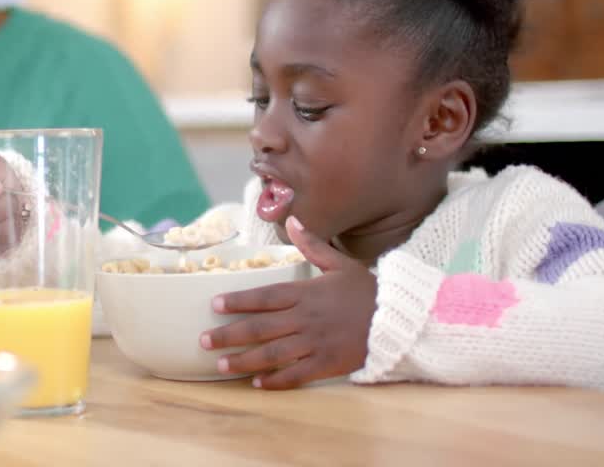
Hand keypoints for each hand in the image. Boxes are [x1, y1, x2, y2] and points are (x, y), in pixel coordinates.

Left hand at [200, 216, 376, 389]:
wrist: (399, 319)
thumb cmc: (367, 291)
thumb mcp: (340, 263)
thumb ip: (312, 245)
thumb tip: (293, 220)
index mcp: (305, 293)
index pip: (264, 297)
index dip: (238, 301)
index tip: (214, 305)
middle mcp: (305, 319)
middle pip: (260, 328)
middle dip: (229, 335)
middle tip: (204, 341)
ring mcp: (315, 343)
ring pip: (272, 354)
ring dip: (244, 360)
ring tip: (221, 365)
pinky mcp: (327, 363)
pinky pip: (296, 374)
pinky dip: (276, 380)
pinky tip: (257, 384)